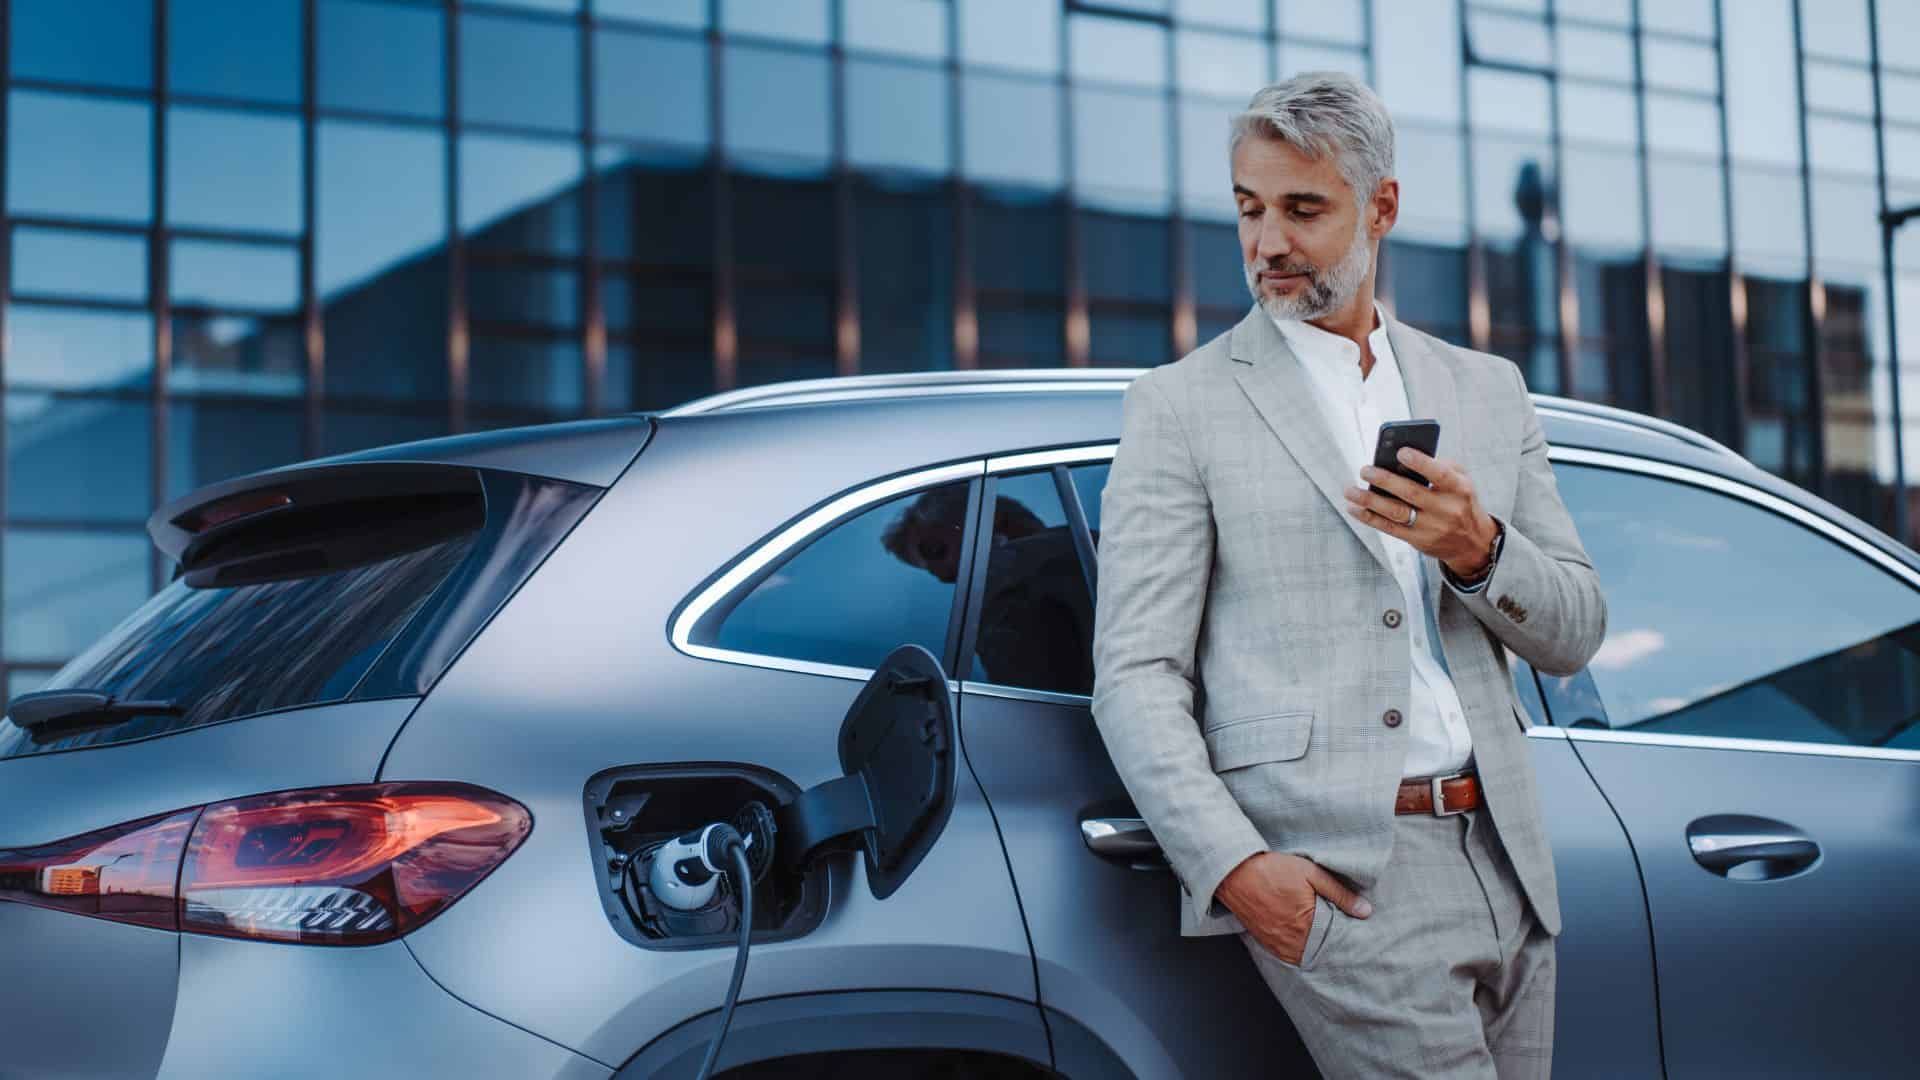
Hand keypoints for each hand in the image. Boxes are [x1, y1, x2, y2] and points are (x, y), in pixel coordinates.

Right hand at [1217, 852, 1371, 964]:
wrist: (1234, 872)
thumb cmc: (1272, 870)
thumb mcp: (1311, 873)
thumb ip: (1339, 893)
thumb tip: (1365, 911)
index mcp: (1306, 924)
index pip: (1336, 940)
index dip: (1346, 936)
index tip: (1355, 933)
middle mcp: (1292, 940)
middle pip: (1321, 951)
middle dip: (1332, 945)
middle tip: (1342, 937)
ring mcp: (1277, 944)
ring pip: (1305, 956)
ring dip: (1315, 950)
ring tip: (1323, 938)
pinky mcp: (1266, 943)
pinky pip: (1288, 956)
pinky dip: (1299, 951)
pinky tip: (1305, 940)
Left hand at [1344, 448, 1497, 578]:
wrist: (1473, 542)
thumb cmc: (1460, 501)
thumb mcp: (1462, 480)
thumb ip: (1440, 466)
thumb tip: (1403, 459)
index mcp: (1459, 489)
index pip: (1440, 475)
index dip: (1420, 463)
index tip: (1400, 452)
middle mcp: (1446, 509)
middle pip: (1411, 493)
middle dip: (1385, 480)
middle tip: (1365, 470)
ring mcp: (1431, 527)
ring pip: (1396, 512)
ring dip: (1369, 501)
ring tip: (1350, 490)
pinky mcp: (1418, 540)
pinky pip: (1389, 528)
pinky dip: (1369, 518)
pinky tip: (1354, 508)